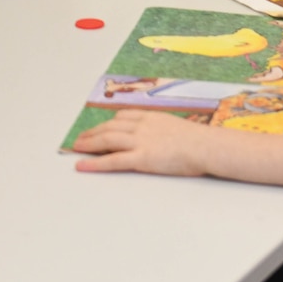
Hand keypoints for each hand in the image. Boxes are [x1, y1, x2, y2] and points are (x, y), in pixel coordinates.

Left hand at [71, 109, 220, 174]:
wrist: (206, 146)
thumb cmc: (199, 141)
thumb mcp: (177, 127)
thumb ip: (163, 130)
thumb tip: (160, 137)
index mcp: (151, 117)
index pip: (123, 116)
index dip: (108, 123)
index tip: (99, 127)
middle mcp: (141, 125)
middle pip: (110, 126)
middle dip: (93, 133)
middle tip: (80, 138)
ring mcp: (140, 141)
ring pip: (107, 140)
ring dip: (89, 143)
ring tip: (76, 148)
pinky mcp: (141, 158)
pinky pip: (113, 160)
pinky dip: (95, 163)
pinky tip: (82, 165)